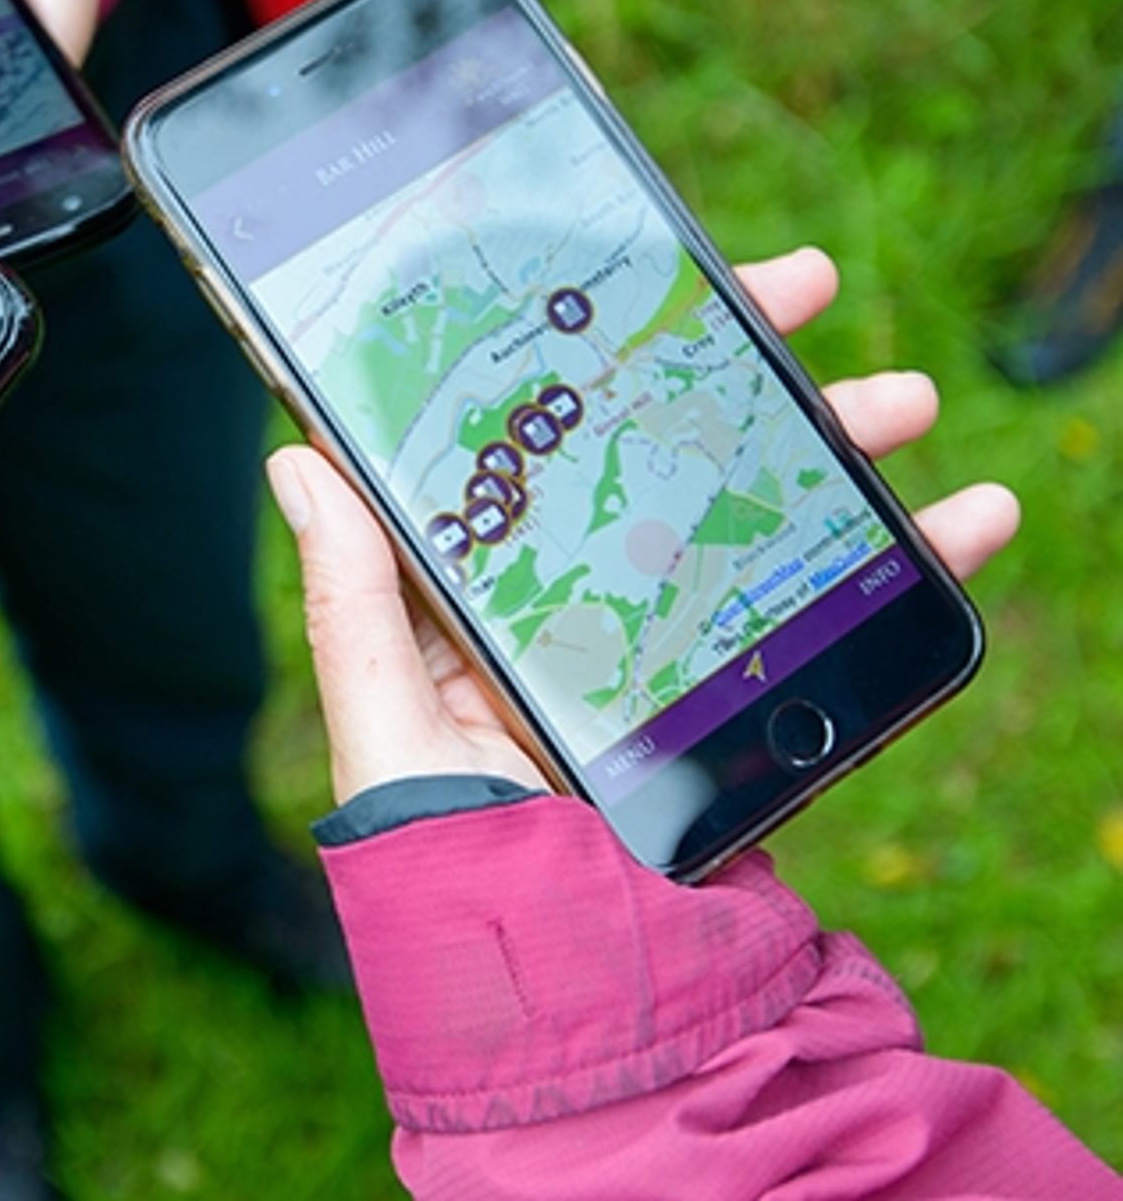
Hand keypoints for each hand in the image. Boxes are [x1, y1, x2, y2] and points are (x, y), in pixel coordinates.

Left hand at [267, 247, 1022, 805]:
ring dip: (838, 449)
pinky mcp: (745, 702)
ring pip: (761, 516)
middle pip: (667, 456)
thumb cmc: (449, 862)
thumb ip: (355, 601)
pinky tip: (970, 519)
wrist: (568, 989)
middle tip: (802, 291)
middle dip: (741, 374)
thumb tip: (296, 458)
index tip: (649, 277)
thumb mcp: (388, 727)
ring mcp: (670, 650)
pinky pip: (829, 617)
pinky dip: (908, 566)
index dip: (596, 353)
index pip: (542, 443)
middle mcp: (581, 603)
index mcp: (490, 594)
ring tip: (907, 402)